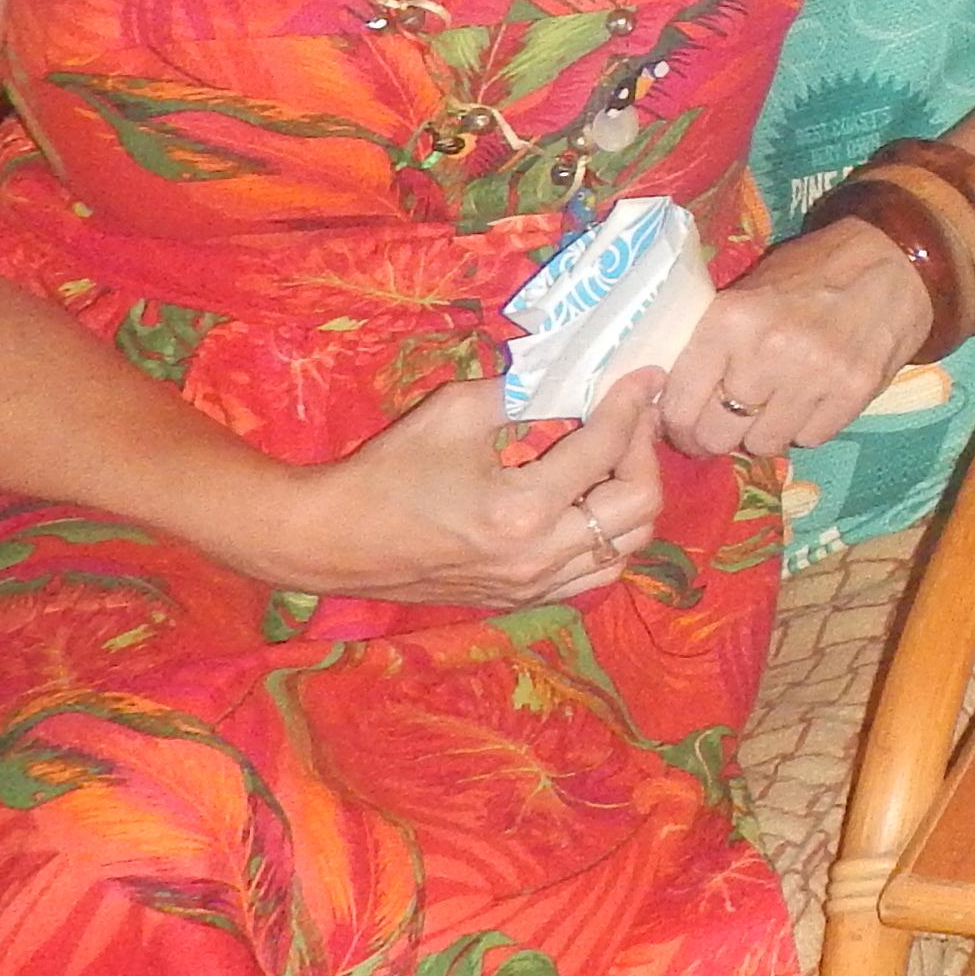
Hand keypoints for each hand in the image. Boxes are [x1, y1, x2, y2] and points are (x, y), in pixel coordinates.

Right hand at [256, 372, 668, 607]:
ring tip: (614, 458)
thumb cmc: (387, 471)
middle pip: (639, 507)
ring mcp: (531, 588)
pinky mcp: (519, 600)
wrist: (331, 539)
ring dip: (632, 498)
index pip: (605, 450)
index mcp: (523, 512)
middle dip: (644, 451)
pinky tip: (588, 501)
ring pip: (625, 548)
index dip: (631, 405)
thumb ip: (526, 392)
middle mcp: (538, 559)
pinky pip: (592, 573)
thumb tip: (577, 375)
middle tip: (631, 416)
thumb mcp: (457, 411)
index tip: (644, 376)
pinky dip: (606, 535)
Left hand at [651, 215, 934, 459]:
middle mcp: (768, 351)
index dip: (677, 425)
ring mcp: (814, 376)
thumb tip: (673, 399)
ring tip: (775, 405)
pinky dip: (807, 426)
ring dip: (764, 431)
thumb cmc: (809, 274)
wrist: (891, 261)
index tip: (685, 425)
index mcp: (729, 320)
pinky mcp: (853, 393)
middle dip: (718, 434)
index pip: (679, 405)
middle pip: (717, 435)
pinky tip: (812, 399)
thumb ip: (712, 344)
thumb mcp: (746, 294)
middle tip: (728, 423)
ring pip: (763, 445)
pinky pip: (810, 439)